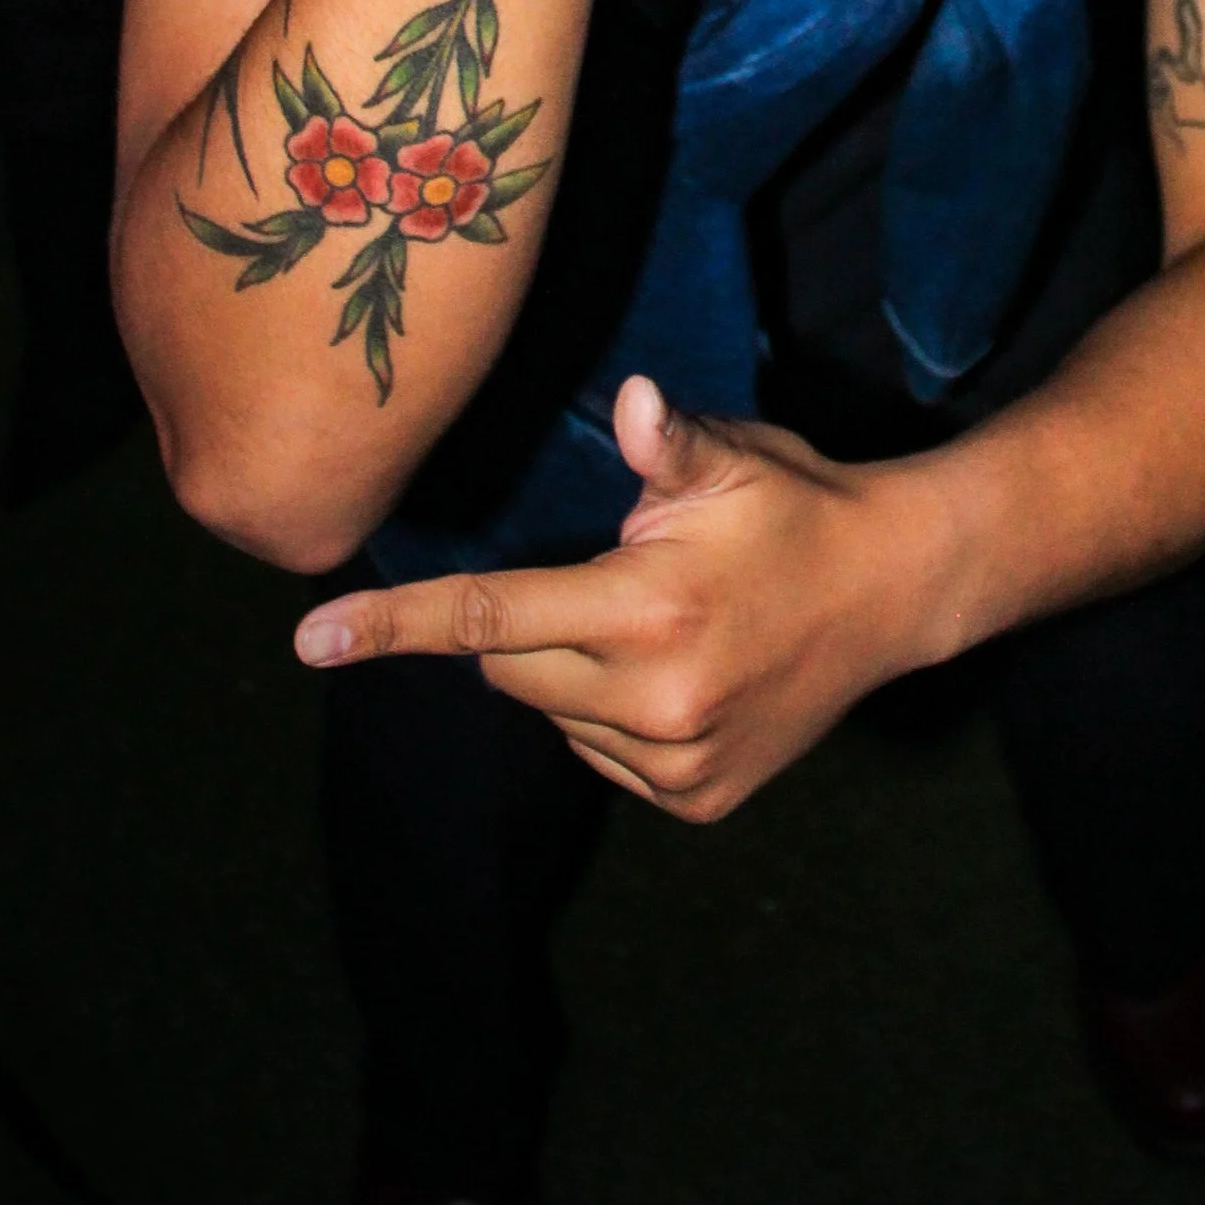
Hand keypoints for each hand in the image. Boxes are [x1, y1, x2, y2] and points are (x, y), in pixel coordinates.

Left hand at [292, 376, 948, 818]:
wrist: (895, 595)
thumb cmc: (796, 507)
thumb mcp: (731, 462)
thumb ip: (663, 445)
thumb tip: (631, 401)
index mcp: (650, 611)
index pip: (490, 620)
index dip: (394, 626)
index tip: (308, 640)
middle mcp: (655, 701)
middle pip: (510, 672)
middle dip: (528, 630)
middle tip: (606, 581)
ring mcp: (675, 764)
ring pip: (556, 718)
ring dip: (577, 675)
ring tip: (665, 625)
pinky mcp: (694, 802)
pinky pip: (603, 760)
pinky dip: (615, 718)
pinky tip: (682, 675)